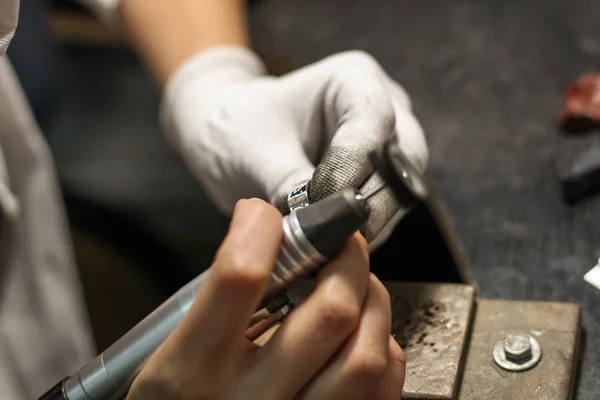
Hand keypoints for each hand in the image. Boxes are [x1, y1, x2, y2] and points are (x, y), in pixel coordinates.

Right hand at [127, 199, 404, 399]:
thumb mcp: (167, 358)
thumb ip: (216, 304)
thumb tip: (270, 241)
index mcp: (192, 373)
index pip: (239, 279)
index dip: (261, 231)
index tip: (264, 216)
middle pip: (331, 311)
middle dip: (347, 257)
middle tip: (340, 242)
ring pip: (368, 354)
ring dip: (373, 301)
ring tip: (356, 285)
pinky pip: (382, 391)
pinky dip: (381, 349)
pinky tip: (361, 336)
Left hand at [161, 47, 427, 247]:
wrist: (230, 141)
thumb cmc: (238, 129)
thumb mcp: (254, 152)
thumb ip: (290, 183)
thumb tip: (321, 226)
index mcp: (352, 80)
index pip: (373, 120)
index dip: (353, 165)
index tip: (320, 201)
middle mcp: (383, 110)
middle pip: (406, 159)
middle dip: (372, 201)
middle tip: (335, 237)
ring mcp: (386, 148)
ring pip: (402, 192)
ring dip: (369, 224)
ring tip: (325, 248)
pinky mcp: (378, 184)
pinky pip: (385, 214)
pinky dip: (361, 234)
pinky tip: (330, 249)